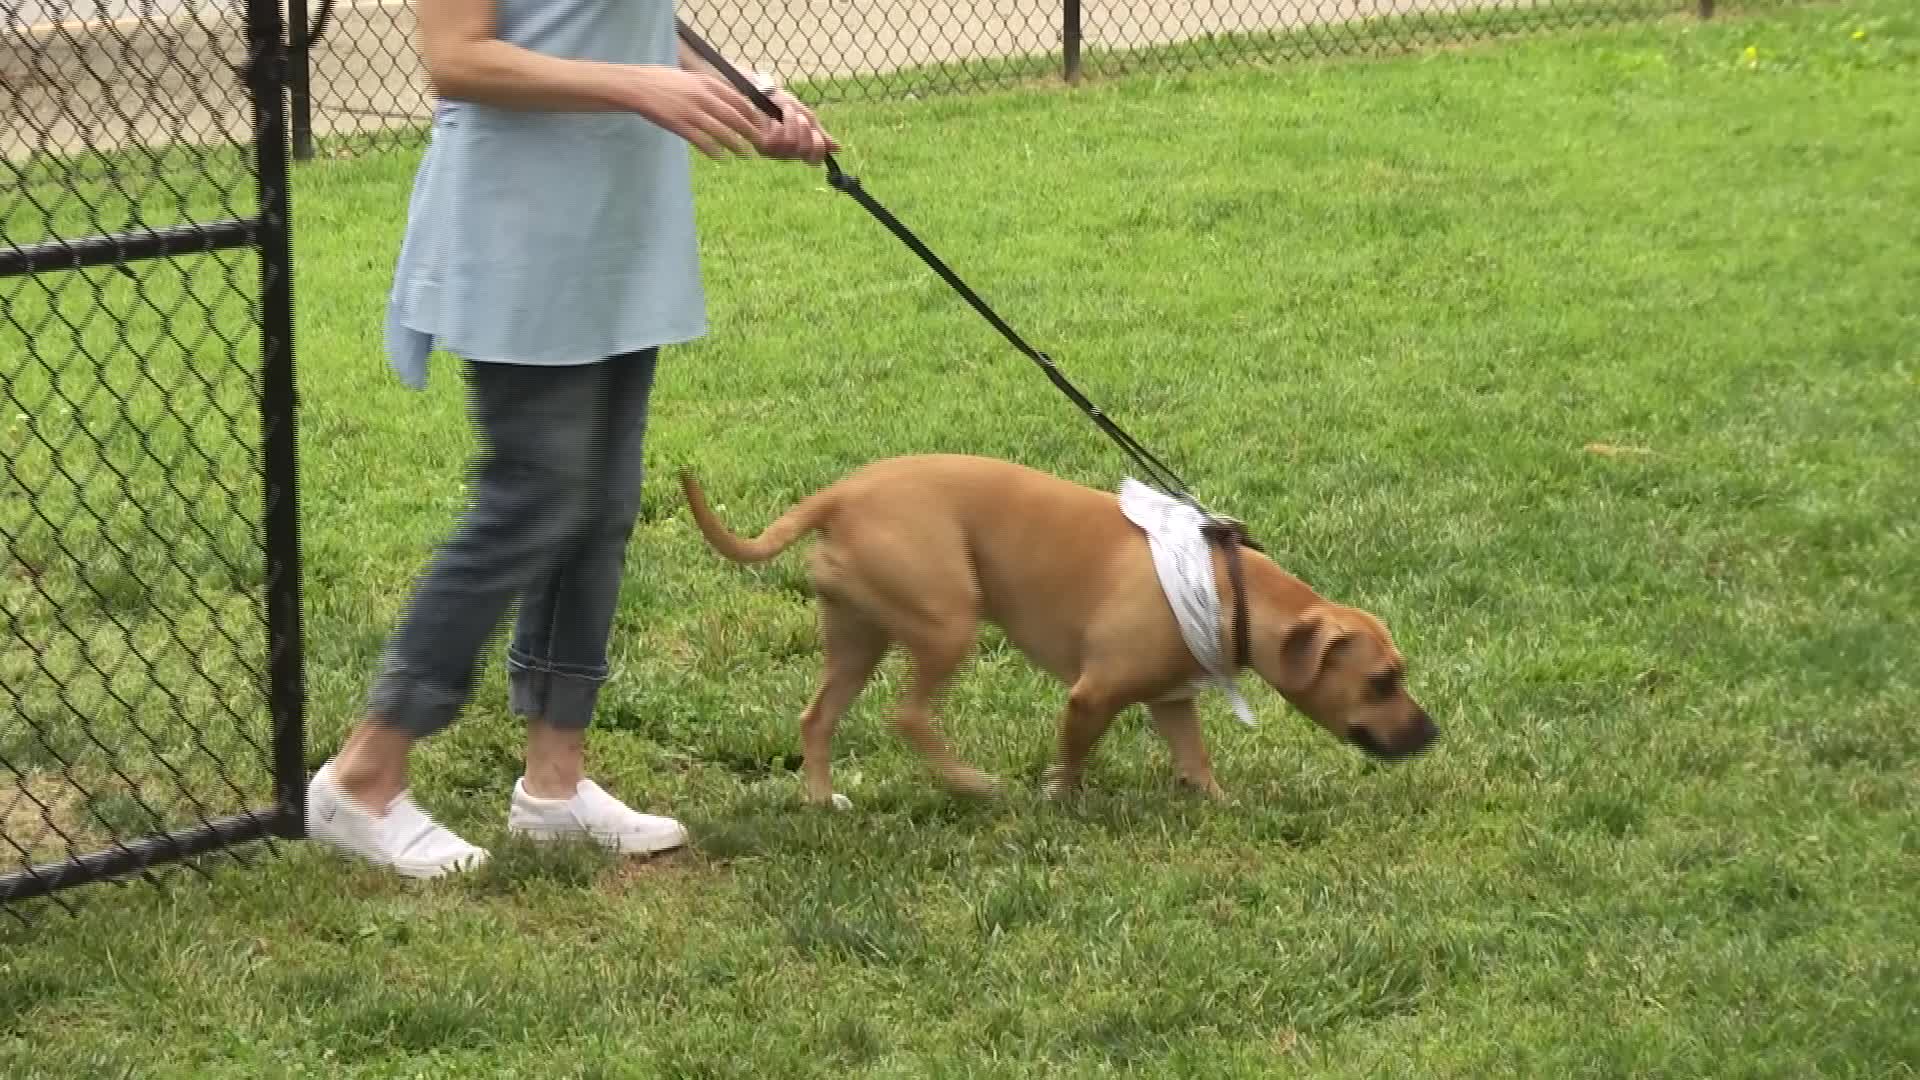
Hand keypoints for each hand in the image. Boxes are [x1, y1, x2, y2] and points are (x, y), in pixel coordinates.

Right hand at [617, 65, 769, 159]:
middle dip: (750, 132)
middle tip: (761, 144)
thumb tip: (729, 101)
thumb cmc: (662, 82)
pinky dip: (714, 150)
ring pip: (722, 131)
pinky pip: (702, 140)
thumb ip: (709, 89)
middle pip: (734, 117)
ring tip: (746, 155)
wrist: (637, 86)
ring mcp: (691, 111)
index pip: (738, 100)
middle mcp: (702, 96)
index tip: (761, 125)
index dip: (752, 115)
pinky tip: (722, 158)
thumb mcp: (690, 78)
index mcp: (707, 83)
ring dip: (737, 145)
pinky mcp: (679, 124)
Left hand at [753, 82, 840, 165]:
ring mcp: (773, 151)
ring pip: (793, 143)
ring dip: (793, 122)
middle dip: (806, 129)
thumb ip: (819, 133)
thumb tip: (838, 149)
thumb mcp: (805, 117)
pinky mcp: (762, 145)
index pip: (815, 160)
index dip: (819, 146)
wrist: (760, 92)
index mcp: (799, 149)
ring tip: (786, 111)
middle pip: (806, 151)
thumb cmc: (781, 103)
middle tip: (799, 117)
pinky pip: (780, 138)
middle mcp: (787, 154)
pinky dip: (781, 122)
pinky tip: (775, 116)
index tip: (815, 130)